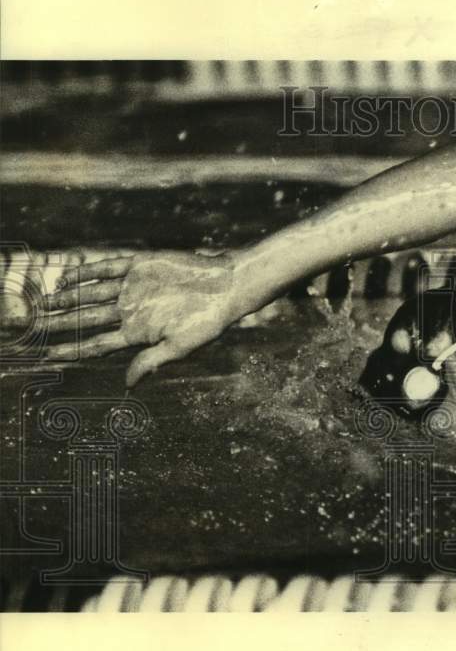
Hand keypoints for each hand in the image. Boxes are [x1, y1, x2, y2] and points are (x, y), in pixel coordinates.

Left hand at [40, 251, 242, 386]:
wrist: (227, 286)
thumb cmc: (208, 322)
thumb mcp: (180, 346)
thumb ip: (151, 361)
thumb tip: (126, 384)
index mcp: (139, 332)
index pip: (98, 343)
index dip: (73, 349)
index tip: (50, 354)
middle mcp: (131, 310)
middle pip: (88, 318)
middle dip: (62, 322)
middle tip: (33, 323)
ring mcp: (133, 288)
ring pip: (92, 293)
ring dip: (68, 298)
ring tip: (43, 303)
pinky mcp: (140, 266)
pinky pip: (106, 269)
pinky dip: (86, 273)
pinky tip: (67, 278)